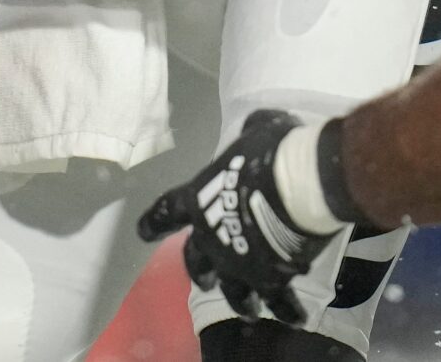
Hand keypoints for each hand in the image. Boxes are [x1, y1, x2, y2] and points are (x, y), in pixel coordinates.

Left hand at [135, 110, 335, 325]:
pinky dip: (286, 308)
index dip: (154, 222)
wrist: (297, 187)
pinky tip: (295, 315)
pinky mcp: (267, 278)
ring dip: (239, 300)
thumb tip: (256, 126)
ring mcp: (237, 262)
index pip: (167, 211)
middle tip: (205, 282)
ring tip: (247, 308)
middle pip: (196, 260)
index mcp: (199, 199)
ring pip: (232, 290)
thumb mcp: (260, 129)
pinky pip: (276, 299)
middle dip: (201, 272)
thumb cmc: (274, 153)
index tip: (142, 232)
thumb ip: (252, 130)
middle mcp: (211, 236)